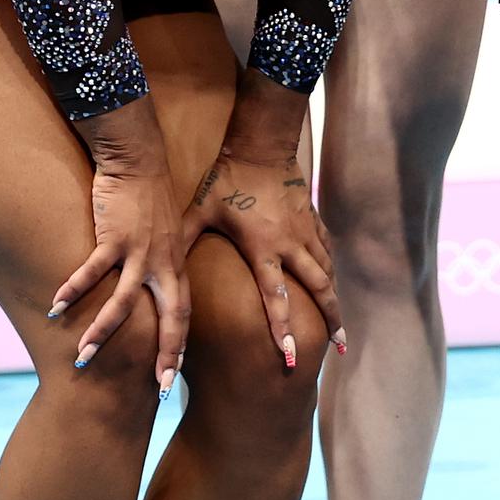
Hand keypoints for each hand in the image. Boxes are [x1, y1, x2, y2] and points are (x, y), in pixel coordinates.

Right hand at [48, 133, 189, 395]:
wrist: (137, 158)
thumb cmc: (147, 195)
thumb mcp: (168, 230)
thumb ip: (164, 257)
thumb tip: (156, 280)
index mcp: (175, 264)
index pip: (183, 314)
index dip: (178, 345)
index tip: (170, 376)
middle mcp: (163, 263)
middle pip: (171, 317)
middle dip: (166, 354)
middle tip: (159, 389)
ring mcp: (140, 251)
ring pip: (124, 303)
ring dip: (102, 332)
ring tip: (83, 357)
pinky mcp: (115, 237)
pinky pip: (93, 271)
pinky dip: (74, 288)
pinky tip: (56, 306)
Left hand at [183, 142, 342, 370]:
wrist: (260, 144)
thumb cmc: (226, 179)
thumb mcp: (199, 211)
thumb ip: (183, 241)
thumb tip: (158, 268)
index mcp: (263, 247)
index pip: (276, 296)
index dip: (282, 327)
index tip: (290, 355)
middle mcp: (290, 244)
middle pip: (318, 289)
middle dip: (330, 319)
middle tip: (339, 348)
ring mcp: (306, 231)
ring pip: (327, 271)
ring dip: (335, 299)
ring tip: (341, 326)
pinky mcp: (312, 218)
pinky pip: (327, 249)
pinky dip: (331, 268)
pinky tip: (333, 281)